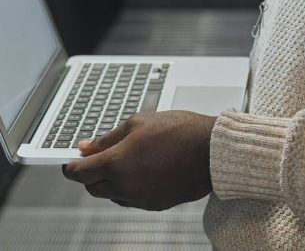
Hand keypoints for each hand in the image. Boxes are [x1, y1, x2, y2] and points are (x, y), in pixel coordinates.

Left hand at [62, 110, 215, 210]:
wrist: (211, 150)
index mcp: (118, 162)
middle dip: (90, 173)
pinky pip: (130, 199)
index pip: (81, 173)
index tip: (70, 161)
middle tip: (97, 156)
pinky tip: (140, 170)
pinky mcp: (154, 205)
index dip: (71, 167)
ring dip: (110, 181)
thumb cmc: (180, 131)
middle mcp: (126, 185)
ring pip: (111, 194)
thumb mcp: (138, 123)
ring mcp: (140, 198)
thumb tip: (86, 146)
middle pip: (93, 187)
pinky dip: (128, 187)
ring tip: (125, 159)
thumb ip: (108, 137)